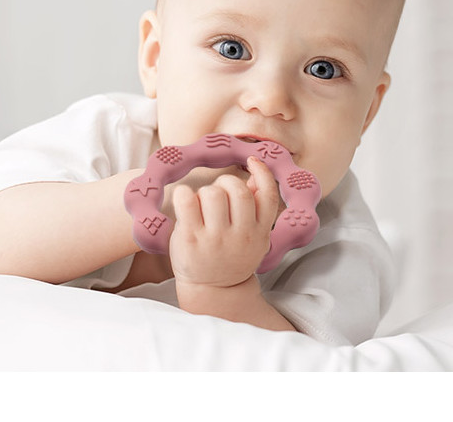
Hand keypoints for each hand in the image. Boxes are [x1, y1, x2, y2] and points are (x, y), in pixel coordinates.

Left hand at [168, 156, 278, 288]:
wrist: (212, 291)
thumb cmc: (230, 257)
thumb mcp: (253, 237)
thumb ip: (256, 208)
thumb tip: (255, 176)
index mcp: (259, 232)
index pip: (268, 196)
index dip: (262, 173)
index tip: (252, 160)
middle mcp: (241, 236)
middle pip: (238, 190)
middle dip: (226, 183)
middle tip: (218, 192)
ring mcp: (215, 238)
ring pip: (213, 193)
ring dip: (205, 191)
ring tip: (201, 204)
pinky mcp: (190, 239)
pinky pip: (187, 200)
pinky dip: (184, 193)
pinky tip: (184, 200)